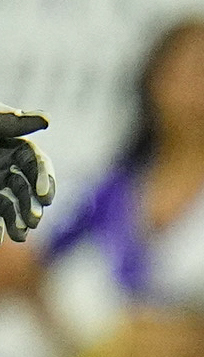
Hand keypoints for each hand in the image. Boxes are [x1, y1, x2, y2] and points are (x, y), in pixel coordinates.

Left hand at [0, 108, 55, 241]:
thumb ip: (11, 123)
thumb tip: (46, 119)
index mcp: (9, 143)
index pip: (34, 160)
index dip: (44, 177)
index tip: (45, 195)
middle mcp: (4, 163)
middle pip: (27, 185)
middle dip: (33, 203)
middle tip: (34, 220)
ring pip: (14, 203)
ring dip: (21, 219)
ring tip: (21, 234)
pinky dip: (4, 227)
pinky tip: (6, 237)